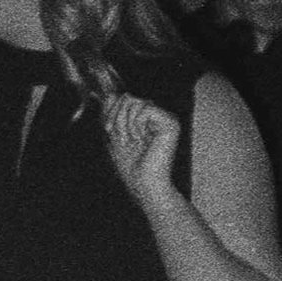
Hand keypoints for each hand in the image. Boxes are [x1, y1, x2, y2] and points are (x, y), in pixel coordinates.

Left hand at [103, 95, 183, 212]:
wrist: (144, 185)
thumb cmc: (131, 167)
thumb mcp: (115, 135)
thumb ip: (112, 114)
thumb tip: (110, 95)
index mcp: (146, 120)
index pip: (123, 99)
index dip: (111, 112)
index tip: (110, 131)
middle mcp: (158, 118)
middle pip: (127, 98)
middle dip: (118, 118)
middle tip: (124, 138)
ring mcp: (166, 120)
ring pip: (134, 101)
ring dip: (126, 123)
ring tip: (133, 140)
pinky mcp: (171, 123)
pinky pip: (145, 108)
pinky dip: (137, 124)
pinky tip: (143, 139)